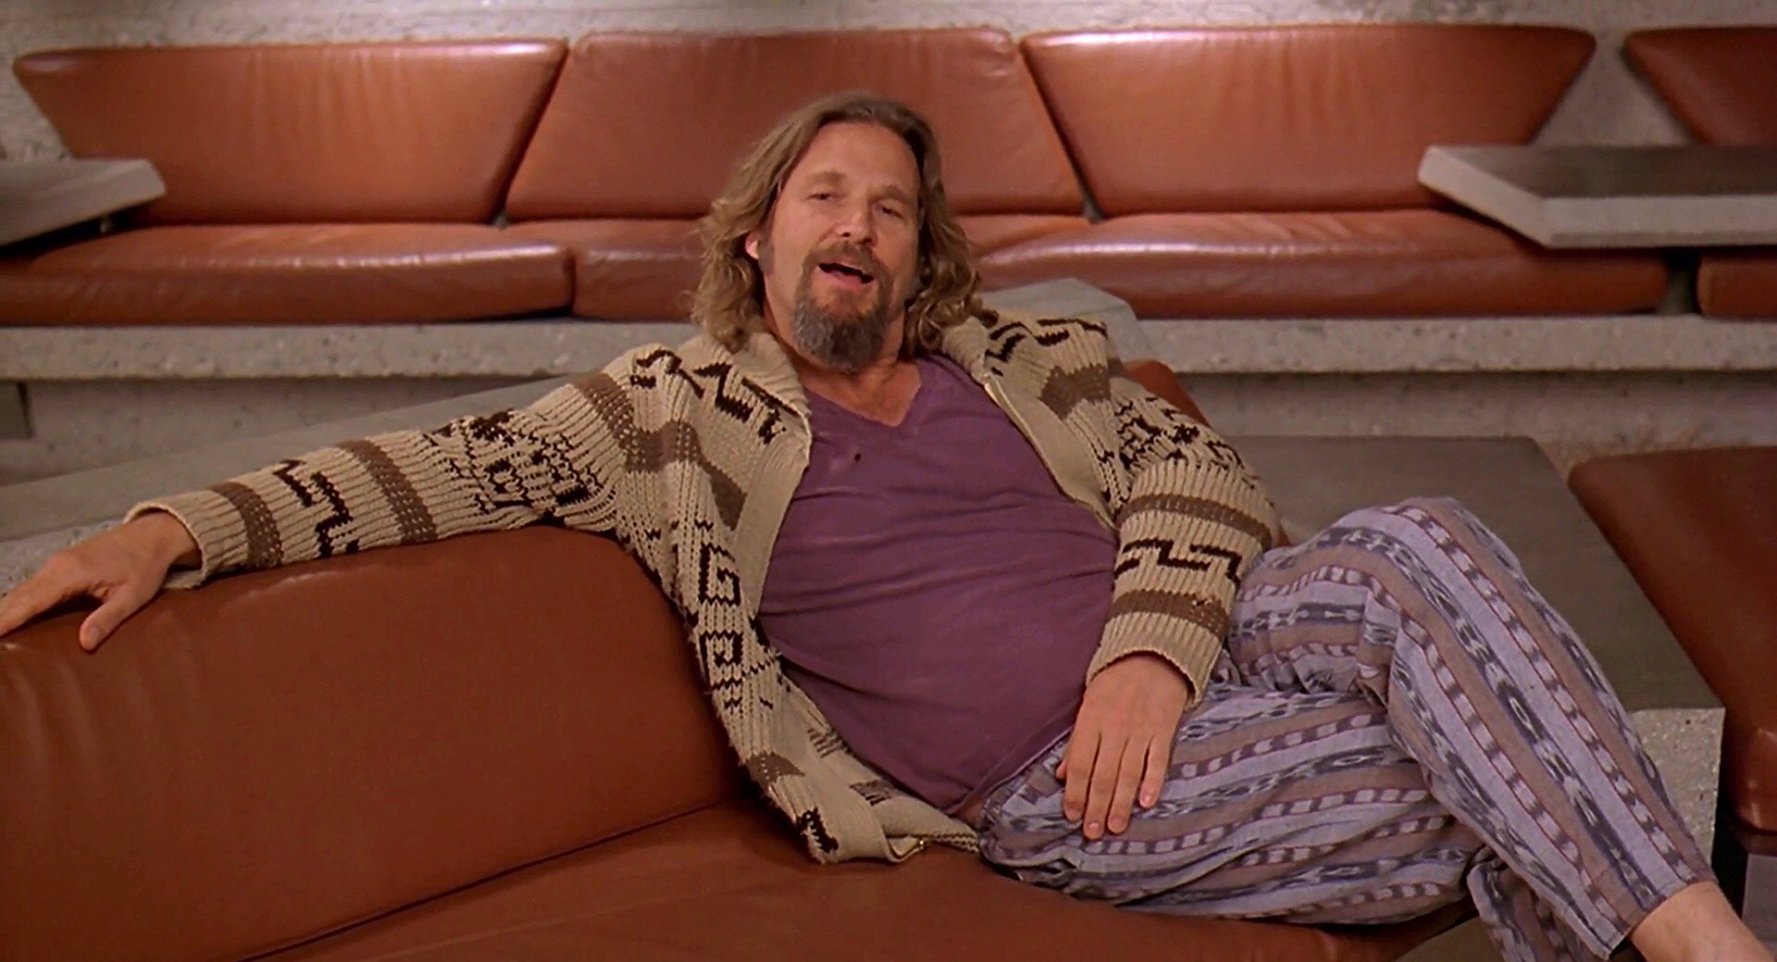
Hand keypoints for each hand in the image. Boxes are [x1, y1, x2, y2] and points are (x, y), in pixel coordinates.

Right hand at [0, 513, 198, 649]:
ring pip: (21, 591)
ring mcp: (56, 563)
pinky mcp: (59, 565)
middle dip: (0, 618)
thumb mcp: (132, 597)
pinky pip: (31, 587)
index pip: (29, 601)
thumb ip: (107, 619)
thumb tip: (85, 643)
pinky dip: (17, 603)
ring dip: (5, 611)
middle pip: (17, 596)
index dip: (6, 620)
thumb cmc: (145, 566)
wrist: (151, 536)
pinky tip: (9, 618)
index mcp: (71, 573)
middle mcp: (57, 566)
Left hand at [1057, 653, 1190, 839]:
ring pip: (1129, 773)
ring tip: (1115, 827)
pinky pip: (1158, 760)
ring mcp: (1141, 729)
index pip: (1080, 763)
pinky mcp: (1164, 729)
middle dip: (1097, 806)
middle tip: (1092, 832)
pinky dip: (1152, 781)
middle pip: (1103, 774)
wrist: (1153, 656)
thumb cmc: (1115, 683)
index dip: (1075, 792)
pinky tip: (1146, 803)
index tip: (1072, 815)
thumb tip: (1060, 775)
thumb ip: (1076, 742)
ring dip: (1121, 803)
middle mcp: (1115, 727)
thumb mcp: (1088, 705)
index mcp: (1091, 720)